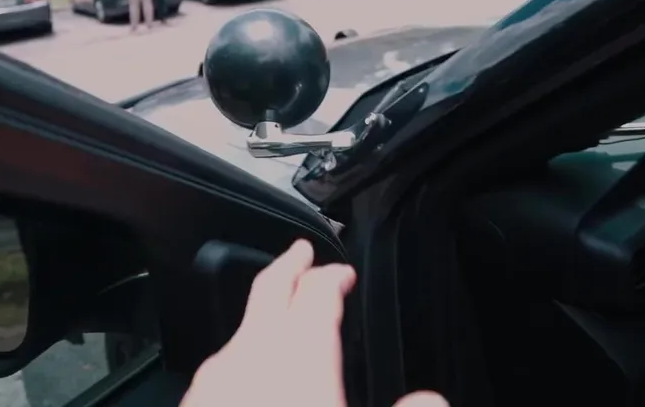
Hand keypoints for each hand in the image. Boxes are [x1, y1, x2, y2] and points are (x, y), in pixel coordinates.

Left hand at [180, 239, 446, 406]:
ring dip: (261, 317)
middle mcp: (250, 363)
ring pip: (238, 334)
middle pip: (267, 297)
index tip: (342, 274)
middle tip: (298, 253)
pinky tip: (245, 381)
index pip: (315, 297)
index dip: (330, 278)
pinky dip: (240, 359)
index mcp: (298, 362)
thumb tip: (431, 402)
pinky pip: (218, 373)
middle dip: (286, 270)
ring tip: (277, 315)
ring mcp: (213, 390)